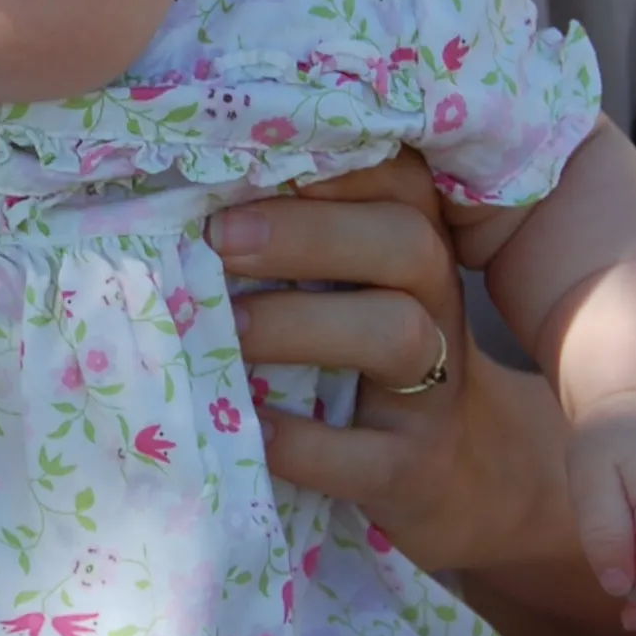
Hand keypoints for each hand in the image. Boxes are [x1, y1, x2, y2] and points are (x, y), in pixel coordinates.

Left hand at [209, 155, 538, 579]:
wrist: (460, 477)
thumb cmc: (365, 357)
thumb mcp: (349, 286)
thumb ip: (294, 236)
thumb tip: (175, 193)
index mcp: (416, 243)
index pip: (398, 176)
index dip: (329, 161)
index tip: (246, 158)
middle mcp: (438, 302)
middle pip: (406, 242)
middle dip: (307, 232)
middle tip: (218, 238)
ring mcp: (435, 390)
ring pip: (397, 334)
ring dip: (299, 325)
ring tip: (224, 329)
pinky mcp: (413, 469)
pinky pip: (363, 454)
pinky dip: (297, 441)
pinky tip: (245, 424)